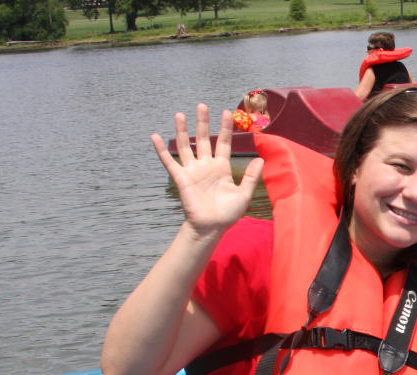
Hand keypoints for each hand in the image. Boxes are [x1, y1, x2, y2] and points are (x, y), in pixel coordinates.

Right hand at [151, 104, 263, 236]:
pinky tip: (155, 137)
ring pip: (186, 146)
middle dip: (203, 123)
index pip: (224, 143)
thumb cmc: (228, 213)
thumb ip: (251, 176)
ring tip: (180, 114)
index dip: (225, 128)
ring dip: (182, 130)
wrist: (211, 227)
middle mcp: (206, 165)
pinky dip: (162, 150)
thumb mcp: (243, 194)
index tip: (226, 112)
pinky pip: (169, 162)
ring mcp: (193, 171)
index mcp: (222, 167)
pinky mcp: (181, 178)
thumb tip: (261, 159)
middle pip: (204, 139)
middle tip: (202, 106)